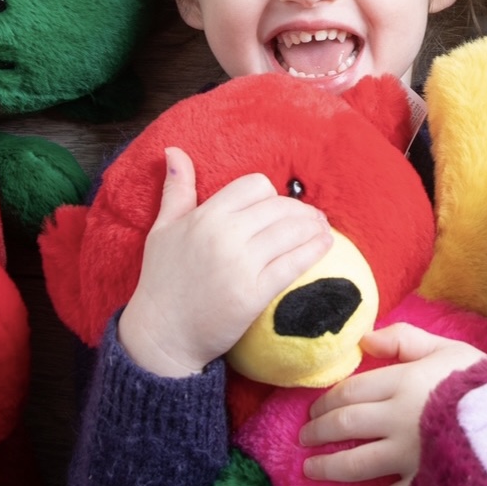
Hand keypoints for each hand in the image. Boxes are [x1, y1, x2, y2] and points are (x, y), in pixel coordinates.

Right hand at [118, 146, 332, 377]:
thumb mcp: (162, 228)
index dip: (270, 194)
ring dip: (313, 227)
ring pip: (291, 232)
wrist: (161, 334)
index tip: (276, 206)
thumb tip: (174, 150)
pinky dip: (314, 251)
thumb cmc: (161, 280)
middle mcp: (225, 236)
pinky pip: (293, 264)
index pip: (254, 185)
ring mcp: (241, 265)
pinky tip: (325, 245)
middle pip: (279, 207)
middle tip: (311, 216)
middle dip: (299, 210)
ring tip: (322, 228)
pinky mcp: (254, 294)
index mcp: (205, 216)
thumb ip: (176, 188)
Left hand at [299, 322, 486, 485]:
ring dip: (328, 467)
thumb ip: (404, 340)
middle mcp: (399, 420)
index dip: (326, 400)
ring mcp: (409, 457)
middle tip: (304, 437)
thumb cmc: (483, 381)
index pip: (350, 391)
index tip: (313, 409)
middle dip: (319, 432)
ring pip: (356, 463)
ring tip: (310, 469)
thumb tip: (364, 340)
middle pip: (346, 425)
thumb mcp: (447, 348)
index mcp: (403, 383)